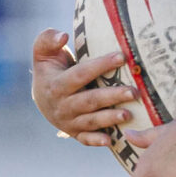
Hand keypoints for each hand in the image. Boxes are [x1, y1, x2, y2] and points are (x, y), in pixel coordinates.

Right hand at [29, 27, 138, 146]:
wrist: (41, 95)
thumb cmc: (49, 67)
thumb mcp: (43, 51)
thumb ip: (48, 39)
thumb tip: (63, 36)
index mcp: (56, 85)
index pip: (80, 74)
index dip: (100, 65)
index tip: (122, 56)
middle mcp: (62, 105)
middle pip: (89, 100)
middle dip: (111, 96)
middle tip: (134, 92)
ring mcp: (68, 121)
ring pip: (90, 121)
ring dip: (109, 119)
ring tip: (129, 114)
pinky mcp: (74, 132)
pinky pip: (85, 139)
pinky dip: (96, 141)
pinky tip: (110, 140)